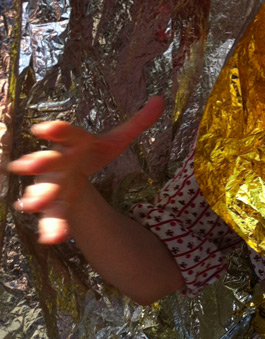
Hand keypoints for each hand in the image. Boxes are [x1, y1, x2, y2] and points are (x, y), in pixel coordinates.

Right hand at [8, 97, 164, 243]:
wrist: (72, 175)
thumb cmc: (89, 154)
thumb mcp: (114, 141)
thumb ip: (137, 123)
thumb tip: (160, 100)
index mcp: (74, 144)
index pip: (68, 135)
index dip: (57, 131)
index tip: (43, 129)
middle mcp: (59, 163)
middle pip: (49, 162)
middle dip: (39, 163)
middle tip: (29, 165)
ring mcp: (54, 185)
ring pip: (45, 192)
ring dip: (39, 197)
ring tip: (34, 204)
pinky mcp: (56, 206)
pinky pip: (52, 217)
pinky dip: (52, 227)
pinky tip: (51, 238)